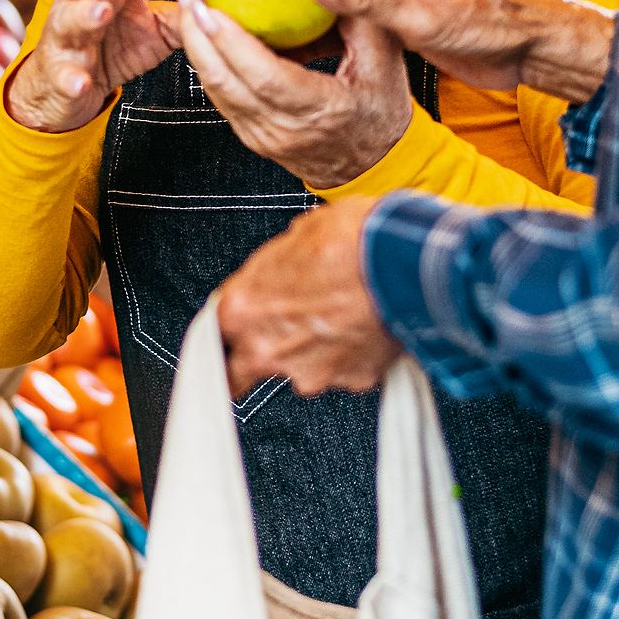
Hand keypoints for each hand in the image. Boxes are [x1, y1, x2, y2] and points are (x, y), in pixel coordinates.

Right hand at [1, 0, 178, 132]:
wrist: (71, 88)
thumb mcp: (157, 28)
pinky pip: (61, 72)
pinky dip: (70, 76)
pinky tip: (80, 81)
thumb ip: (183, 10)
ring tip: (102, 13)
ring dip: (83, 13)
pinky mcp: (59, 72)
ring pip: (65, 15)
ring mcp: (64, 35)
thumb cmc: (115, 47)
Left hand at [173, 0, 411, 187]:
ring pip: (214, 88)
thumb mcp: (385, 63)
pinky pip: (219, 94)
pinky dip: (207, 59)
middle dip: (196, 30)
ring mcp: (261, 134)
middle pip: (224, 81)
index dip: (232, 42)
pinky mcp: (249, 133)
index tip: (211, 6)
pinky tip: (202, 29)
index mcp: (319, 111)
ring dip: (195, 41)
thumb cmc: (381, 116)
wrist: (374, 166)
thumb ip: (360, 17)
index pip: (265, 77)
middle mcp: (283, 128)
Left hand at [217, 199, 399, 397]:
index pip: (215, 339)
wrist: (404, 260)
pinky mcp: (351, 381)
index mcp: (242, 310)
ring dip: (318, 349)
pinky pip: (347, 370)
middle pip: (250, 366)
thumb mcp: (297, 236)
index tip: (235, 336)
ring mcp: (310, 372)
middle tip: (291, 330)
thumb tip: (281, 271)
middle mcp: (268, 349)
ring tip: (345, 312)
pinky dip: (355, 353)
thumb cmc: (351, 239)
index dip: (231, 334)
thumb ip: (275, 268)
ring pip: (305, 368)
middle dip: (266, 352)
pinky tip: (369, 323)